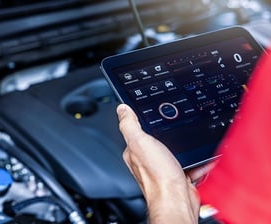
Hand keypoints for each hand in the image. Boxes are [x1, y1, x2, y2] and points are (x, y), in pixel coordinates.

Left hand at [117, 104, 199, 223]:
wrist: (177, 200)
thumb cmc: (157, 176)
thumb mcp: (140, 142)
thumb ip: (130, 125)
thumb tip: (122, 109)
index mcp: (134, 151)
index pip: (135, 132)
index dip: (143, 122)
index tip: (152, 114)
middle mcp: (147, 160)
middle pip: (157, 140)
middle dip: (168, 134)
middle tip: (176, 127)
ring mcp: (163, 168)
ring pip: (174, 151)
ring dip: (183, 147)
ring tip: (189, 142)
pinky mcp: (179, 175)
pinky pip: (188, 162)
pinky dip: (195, 159)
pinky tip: (198, 156)